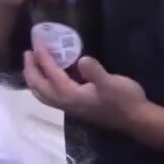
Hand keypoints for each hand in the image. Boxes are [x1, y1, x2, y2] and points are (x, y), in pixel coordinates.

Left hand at [23, 47, 148, 128]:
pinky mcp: (75, 107)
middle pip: (38, 86)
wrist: (136, 119)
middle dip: (30, 70)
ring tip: (32, 65)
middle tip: (27, 53)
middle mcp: (64, 103)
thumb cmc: (124, 100)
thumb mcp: (112, 83)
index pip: (50, 74)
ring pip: (42, 94)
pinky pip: (50, 96)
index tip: (36, 44)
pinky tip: (50, 77)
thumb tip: (82, 59)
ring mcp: (68, 107)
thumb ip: (95, 72)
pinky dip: (43, 85)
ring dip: (34, 79)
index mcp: (69, 95)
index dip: (42, 59)